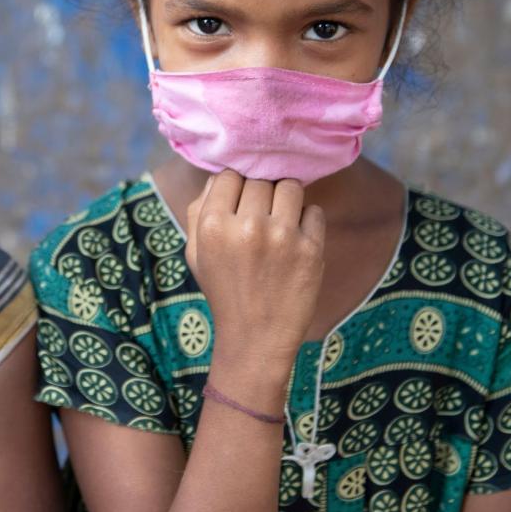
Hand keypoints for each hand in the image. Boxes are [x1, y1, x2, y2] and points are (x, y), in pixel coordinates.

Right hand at [184, 171, 324, 387]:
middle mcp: (247, 226)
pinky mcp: (311, 248)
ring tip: (281, 220)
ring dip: (286, 199)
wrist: (255, 336)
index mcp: (213, 226)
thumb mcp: (195, 253)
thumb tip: (219, 177)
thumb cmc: (224, 291)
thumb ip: (198, 211)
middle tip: (261, 216)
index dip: (234, 186)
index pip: (228, 175)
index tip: (239, 203)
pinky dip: (307, 221)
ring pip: (290, 186)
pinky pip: (315, 211)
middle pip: (260, 179)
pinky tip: (296, 240)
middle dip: (261, 194)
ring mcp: (282, 236)